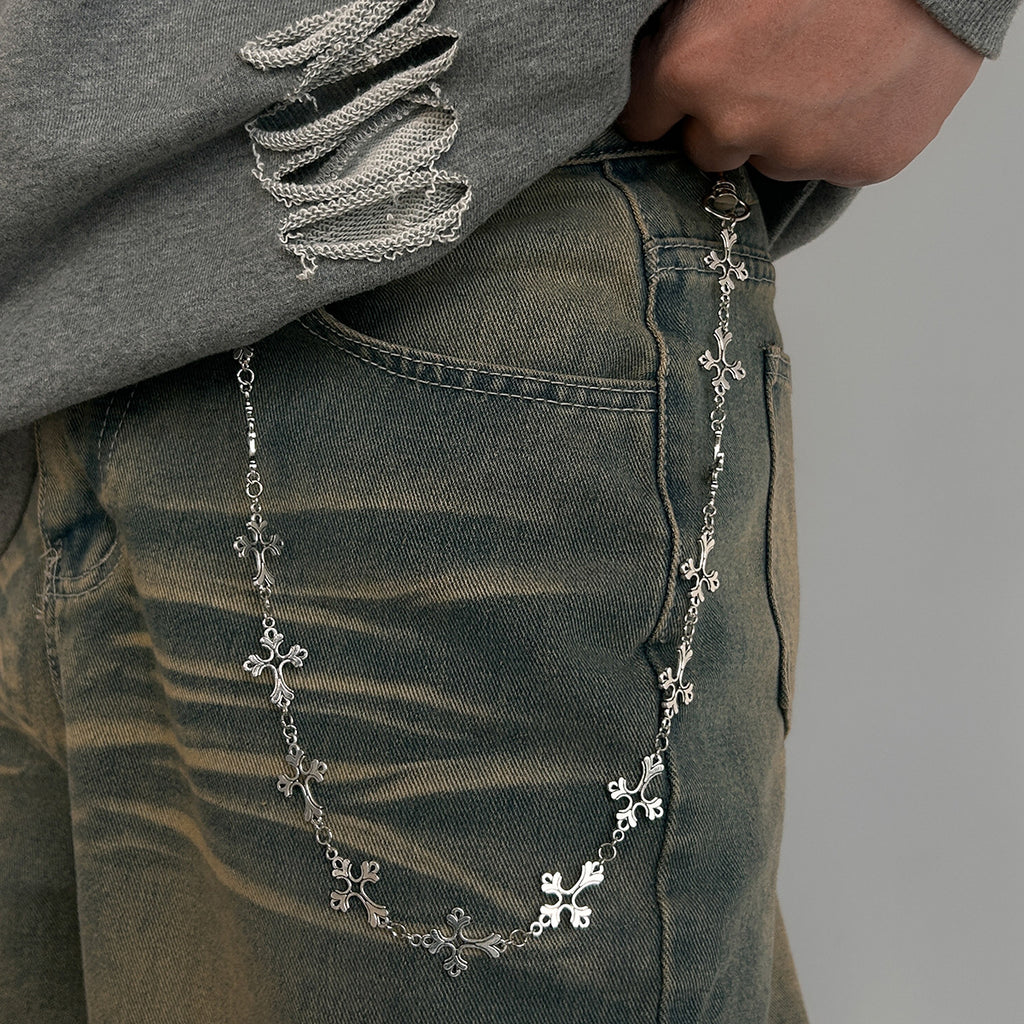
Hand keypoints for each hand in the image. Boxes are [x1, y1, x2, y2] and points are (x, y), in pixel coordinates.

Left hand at [616, 0, 982, 186]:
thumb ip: (686, 30)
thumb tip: (659, 62)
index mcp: (689, 68)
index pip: (642, 121)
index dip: (660, 103)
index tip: (674, 97)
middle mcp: (734, 124)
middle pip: (704, 150)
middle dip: (723, 119)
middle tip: (767, 69)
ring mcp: (799, 153)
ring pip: (771, 159)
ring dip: (786, 128)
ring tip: (824, 69)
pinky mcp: (860, 163)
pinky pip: (832, 163)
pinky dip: (841, 134)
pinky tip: (862, 87)